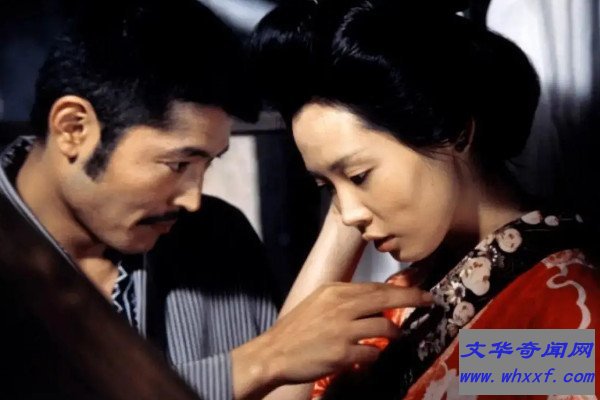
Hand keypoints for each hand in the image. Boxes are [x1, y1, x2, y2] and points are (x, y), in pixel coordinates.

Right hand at [231, 282, 432, 398]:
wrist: (275, 352)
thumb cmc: (297, 328)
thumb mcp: (318, 302)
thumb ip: (345, 299)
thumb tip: (374, 301)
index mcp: (335, 291)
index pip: (375, 287)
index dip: (401, 289)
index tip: (419, 291)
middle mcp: (341, 307)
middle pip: (386, 299)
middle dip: (412, 299)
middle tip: (430, 301)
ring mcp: (343, 330)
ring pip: (384, 328)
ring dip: (392, 333)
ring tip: (391, 336)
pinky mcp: (342, 354)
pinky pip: (372, 352)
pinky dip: (374, 353)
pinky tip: (366, 354)